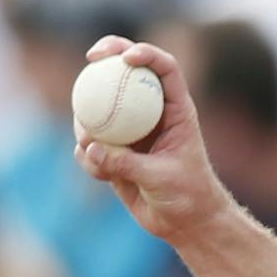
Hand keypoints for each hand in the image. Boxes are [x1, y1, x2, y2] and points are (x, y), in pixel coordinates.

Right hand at [71, 38, 229, 243]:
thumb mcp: (162, 179)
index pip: (164, 69)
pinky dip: (88, 156)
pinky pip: (89, 145)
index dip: (147, 53)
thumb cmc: (188, 197)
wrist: (185, 224)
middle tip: (92, 57)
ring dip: (87, 119)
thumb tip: (91, 148)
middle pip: (126, 73)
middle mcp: (151, 114)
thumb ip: (126, 164)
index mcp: (175, 111)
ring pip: (98, 108)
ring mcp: (129, 131)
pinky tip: (99, 173)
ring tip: (89, 142)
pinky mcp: (112, 152)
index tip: (126, 56)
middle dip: (108, 56)